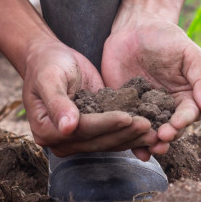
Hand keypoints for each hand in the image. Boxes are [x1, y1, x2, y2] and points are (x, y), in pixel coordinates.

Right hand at [22, 38, 157, 155]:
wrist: (50, 59)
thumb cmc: (47, 65)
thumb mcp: (49, 78)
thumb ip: (57, 102)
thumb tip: (67, 128)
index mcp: (47, 130)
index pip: (82, 130)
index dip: (105, 124)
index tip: (127, 117)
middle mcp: (63, 140)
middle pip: (98, 140)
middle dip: (124, 133)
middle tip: (148, 125)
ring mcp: (79, 138)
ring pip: (109, 142)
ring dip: (132, 137)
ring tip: (153, 130)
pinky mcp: (93, 131)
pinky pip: (113, 135)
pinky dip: (131, 133)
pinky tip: (150, 130)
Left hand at [102, 7, 200, 157]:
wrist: (134, 27)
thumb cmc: (166, 37)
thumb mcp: (188, 52)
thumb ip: (200, 77)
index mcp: (186, 95)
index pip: (188, 114)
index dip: (184, 121)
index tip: (177, 124)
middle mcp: (167, 107)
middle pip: (171, 129)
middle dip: (168, 136)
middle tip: (161, 139)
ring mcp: (145, 109)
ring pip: (150, 132)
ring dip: (151, 143)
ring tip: (148, 149)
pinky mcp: (124, 108)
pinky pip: (128, 127)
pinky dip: (130, 140)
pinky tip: (133, 150)